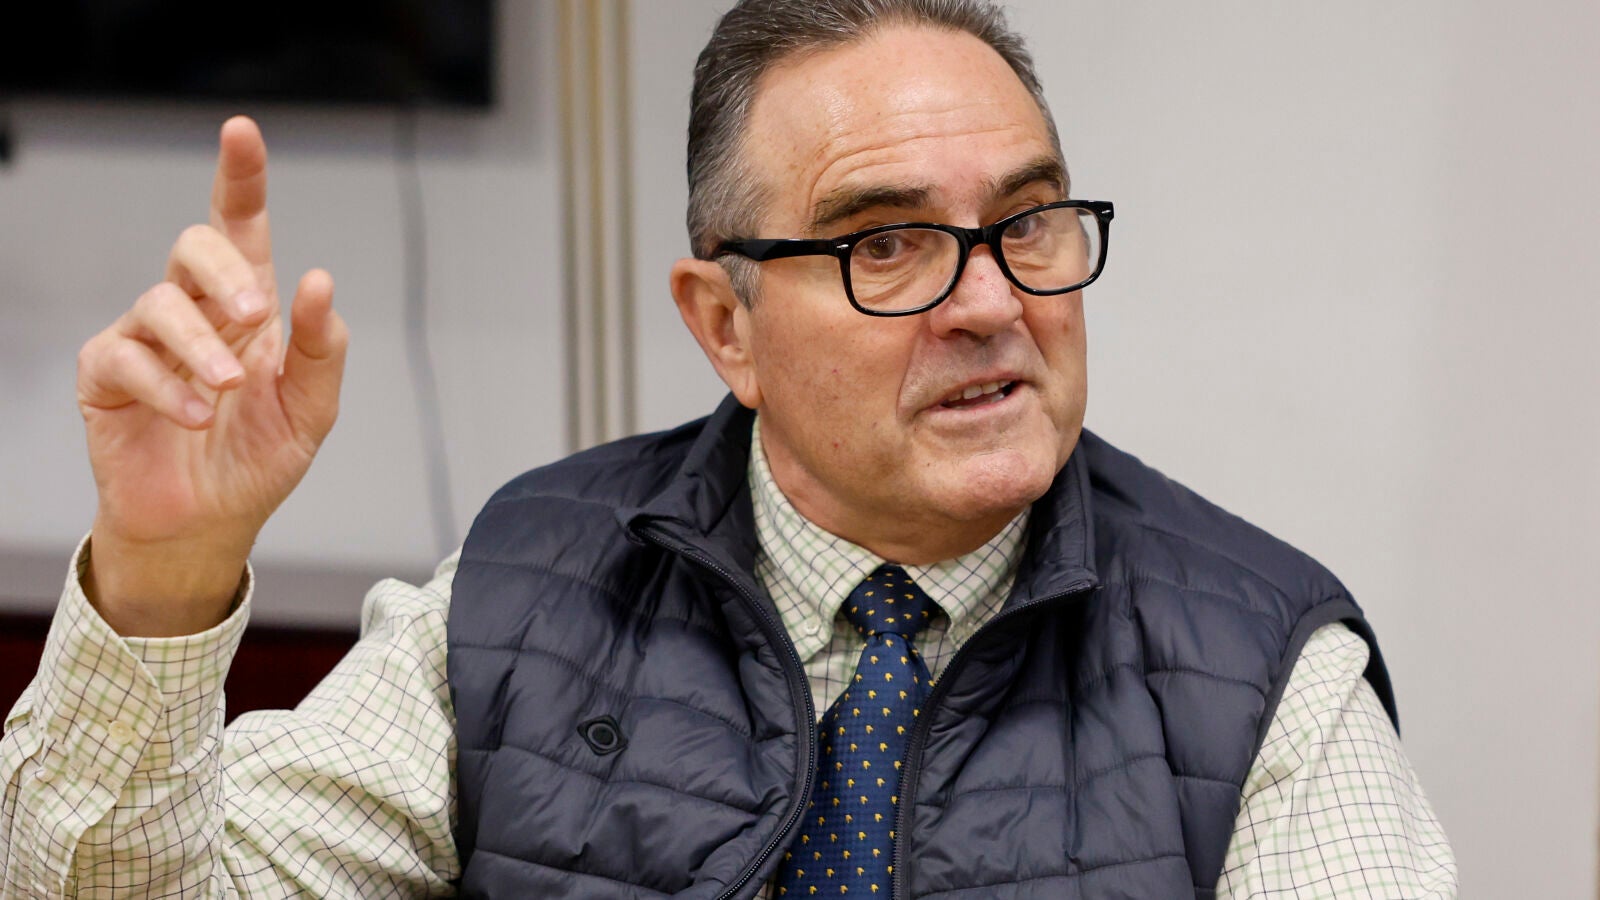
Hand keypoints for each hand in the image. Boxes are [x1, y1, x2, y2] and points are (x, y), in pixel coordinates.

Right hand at [75, 116, 347, 636]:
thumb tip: (321, 281)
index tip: (242, 132)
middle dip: (224, 271)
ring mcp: (147, 340)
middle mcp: (196, 311)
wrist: (209, 523)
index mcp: (248, 307)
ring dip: (200, 346)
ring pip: (160, 303)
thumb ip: (321, 348)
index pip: (242, 228)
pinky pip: (127, 359)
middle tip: (254, 314)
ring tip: (227, 391)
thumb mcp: (311, 408)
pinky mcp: (107, 375)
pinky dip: (170, 388)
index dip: (241, 178)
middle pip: (195, 245)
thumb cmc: (258, 458)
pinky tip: (198, 415)